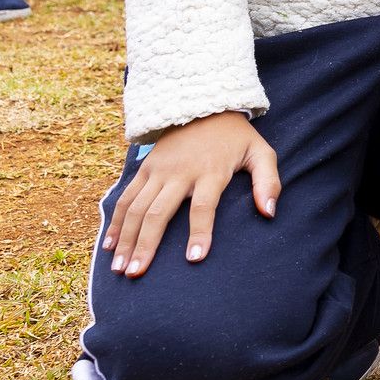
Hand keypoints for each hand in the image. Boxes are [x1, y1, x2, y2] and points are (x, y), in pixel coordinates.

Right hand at [103, 112, 279, 277]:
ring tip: (120, 269)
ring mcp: (158, 171)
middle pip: (158, 213)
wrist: (204, 105)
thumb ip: (269, 181)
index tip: (194, 259)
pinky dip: (115, 222)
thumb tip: (270, 212)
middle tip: (136, 274)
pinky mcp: (145, 168)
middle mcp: (179, 173)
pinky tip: (109, 246)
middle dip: (146, 245)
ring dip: (125, 240)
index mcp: (211, 172)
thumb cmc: (236, 137)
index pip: (203, 207)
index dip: (200, 232)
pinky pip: (125, 198)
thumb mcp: (261, 152)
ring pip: (135, 209)